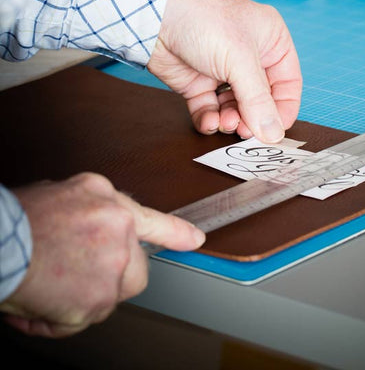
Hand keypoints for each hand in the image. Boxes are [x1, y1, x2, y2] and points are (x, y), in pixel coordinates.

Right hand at [0, 174, 204, 337]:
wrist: (2, 241)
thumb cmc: (21, 219)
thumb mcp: (66, 194)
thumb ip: (93, 212)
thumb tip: (94, 229)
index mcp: (111, 202)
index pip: (155, 221)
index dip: (177, 234)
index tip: (195, 240)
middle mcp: (120, 229)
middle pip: (134, 268)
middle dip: (111, 275)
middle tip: (77, 271)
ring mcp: (113, 266)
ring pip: (109, 295)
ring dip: (84, 296)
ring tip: (51, 283)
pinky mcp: (97, 300)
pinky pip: (83, 319)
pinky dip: (59, 318)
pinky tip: (40, 301)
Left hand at [148, 0, 301, 142]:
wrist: (155, 16)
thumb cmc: (203, 19)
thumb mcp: (240, 59)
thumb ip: (258, 100)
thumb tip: (273, 133)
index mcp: (270, 40)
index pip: (288, 83)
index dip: (284, 109)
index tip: (275, 131)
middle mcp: (249, 56)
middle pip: (261, 100)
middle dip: (253, 117)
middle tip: (244, 130)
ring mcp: (223, 70)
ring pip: (236, 108)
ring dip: (231, 120)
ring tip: (225, 122)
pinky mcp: (199, 82)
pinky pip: (211, 109)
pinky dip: (210, 119)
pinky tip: (209, 121)